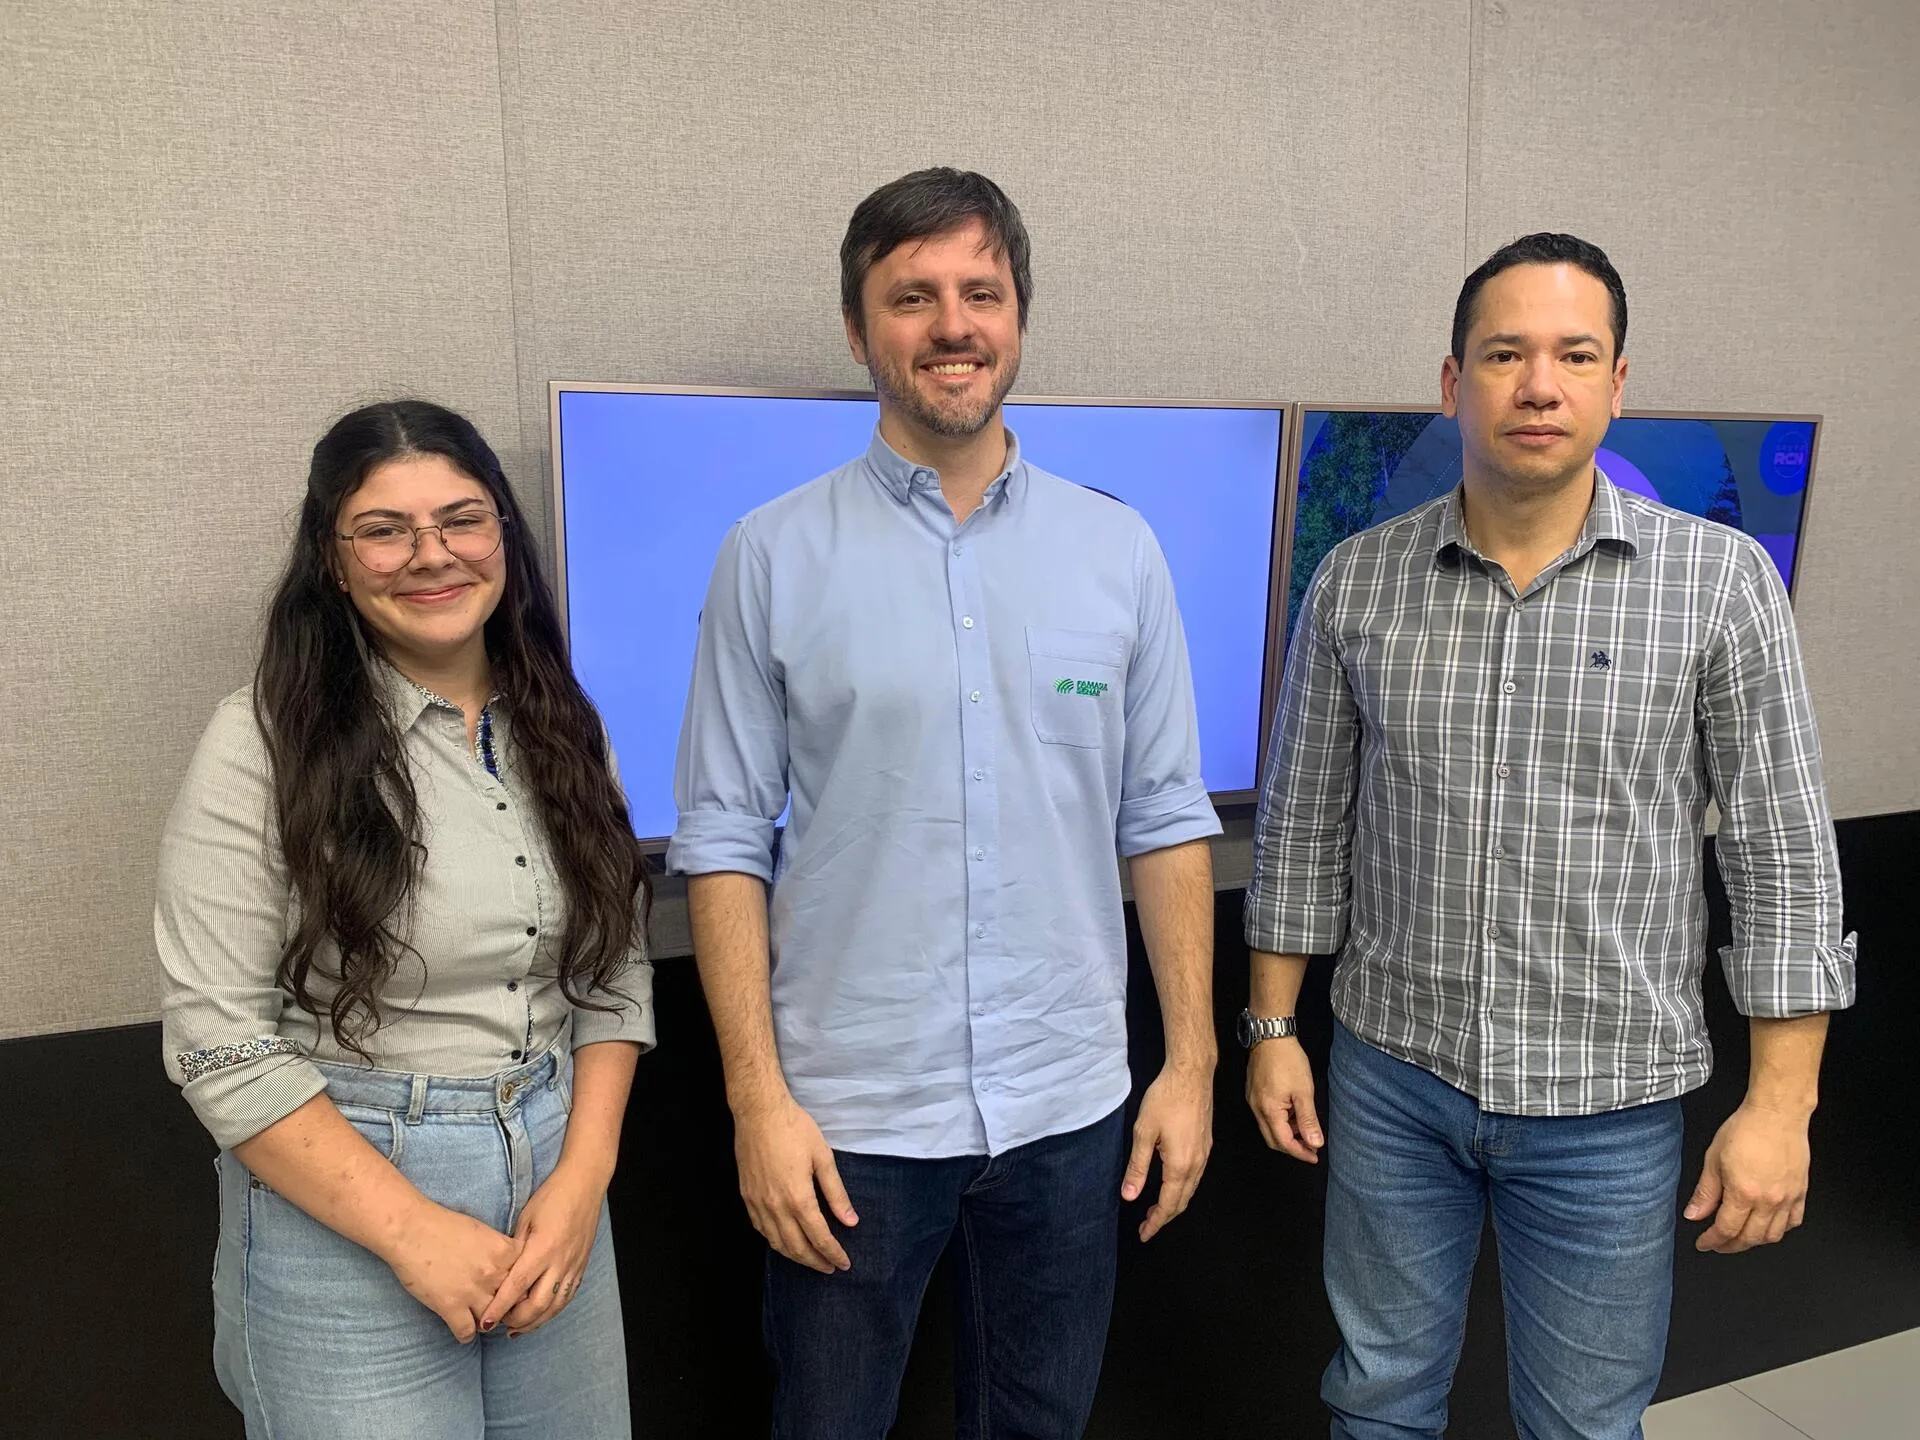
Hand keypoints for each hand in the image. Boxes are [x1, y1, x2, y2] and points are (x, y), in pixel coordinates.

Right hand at [382, 1201, 523, 1342]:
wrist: (410, 1229)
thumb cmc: (443, 1225)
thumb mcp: (483, 1231)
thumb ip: (499, 1250)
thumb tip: (508, 1266)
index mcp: (505, 1251)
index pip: (526, 1278)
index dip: (519, 1287)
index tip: (513, 1292)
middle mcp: (494, 1273)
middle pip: (513, 1302)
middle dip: (506, 1307)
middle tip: (498, 1310)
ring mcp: (473, 1292)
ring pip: (492, 1320)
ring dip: (486, 1321)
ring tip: (480, 1319)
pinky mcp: (450, 1307)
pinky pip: (467, 1332)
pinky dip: (465, 1334)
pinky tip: (461, 1329)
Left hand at [479, 1161, 607, 1337]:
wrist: (584, 1184)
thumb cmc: (551, 1197)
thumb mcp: (526, 1219)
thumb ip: (515, 1248)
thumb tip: (500, 1273)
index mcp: (543, 1248)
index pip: (516, 1287)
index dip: (499, 1308)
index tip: (485, 1322)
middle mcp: (560, 1261)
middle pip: (537, 1305)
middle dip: (515, 1321)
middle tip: (498, 1326)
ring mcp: (573, 1266)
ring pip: (554, 1306)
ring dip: (534, 1322)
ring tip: (515, 1330)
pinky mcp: (581, 1266)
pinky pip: (567, 1297)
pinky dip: (552, 1312)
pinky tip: (540, 1317)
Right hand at [734, 1092, 857, 1272]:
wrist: (758, 1111)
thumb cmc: (795, 1129)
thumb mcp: (823, 1157)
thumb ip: (836, 1193)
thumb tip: (851, 1221)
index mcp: (798, 1197)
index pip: (819, 1237)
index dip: (833, 1253)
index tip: (844, 1264)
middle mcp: (775, 1206)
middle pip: (796, 1247)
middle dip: (815, 1261)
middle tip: (830, 1268)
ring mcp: (757, 1203)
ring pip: (776, 1242)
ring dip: (795, 1256)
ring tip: (810, 1259)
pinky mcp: (746, 1196)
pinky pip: (760, 1228)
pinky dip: (774, 1241)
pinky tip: (784, 1240)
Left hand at [1123, 1062, 1213, 1241]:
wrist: (1191, 1075)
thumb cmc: (1165, 1098)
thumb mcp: (1143, 1132)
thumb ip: (1137, 1167)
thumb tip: (1129, 1196)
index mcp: (1180, 1164)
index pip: (1169, 1204)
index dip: (1156, 1222)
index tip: (1144, 1234)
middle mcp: (1196, 1164)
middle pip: (1182, 1201)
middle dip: (1165, 1217)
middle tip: (1146, 1226)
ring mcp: (1204, 1154)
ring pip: (1190, 1190)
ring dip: (1174, 1204)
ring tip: (1155, 1210)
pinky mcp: (1205, 1145)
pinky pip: (1195, 1177)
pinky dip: (1182, 1189)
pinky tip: (1170, 1185)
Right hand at [1246, 1036, 1322, 1163]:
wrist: (1270, 1034)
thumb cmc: (1288, 1060)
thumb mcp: (1304, 1091)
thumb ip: (1308, 1120)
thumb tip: (1315, 1143)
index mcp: (1268, 1111)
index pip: (1283, 1142)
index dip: (1300, 1152)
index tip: (1315, 1156)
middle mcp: (1256, 1109)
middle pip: (1272, 1139)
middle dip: (1292, 1147)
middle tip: (1311, 1148)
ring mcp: (1252, 1100)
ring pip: (1269, 1128)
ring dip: (1287, 1133)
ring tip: (1305, 1128)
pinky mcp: (1253, 1092)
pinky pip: (1265, 1115)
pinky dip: (1280, 1121)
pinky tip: (1293, 1114)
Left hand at [1684, 1102, 1812, 1252]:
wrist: (1777, 1114)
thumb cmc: (1746, 1129)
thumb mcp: (1714, 1158)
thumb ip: (1705, 1192)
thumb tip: (1694, 1214)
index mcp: (1744, 1193)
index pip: (1726, 1230)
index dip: (1712, 1241)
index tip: (1703, 1243)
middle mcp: (1769, 1201)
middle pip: (1749, 1238)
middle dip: (1730, 1246)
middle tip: (1718, 1244)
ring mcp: (1788, 1199)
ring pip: (1773, 1235)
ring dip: (1754, 1241)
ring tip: (1740, 1237)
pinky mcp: (1801, 1193)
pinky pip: (1793, 1222)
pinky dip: (1779, 1229)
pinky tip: (1767, 1225)